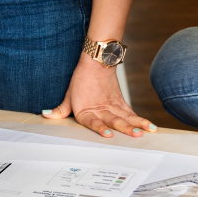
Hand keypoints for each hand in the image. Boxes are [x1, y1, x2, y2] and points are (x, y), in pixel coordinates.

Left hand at [42, 54, 156, 137]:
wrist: (96, 61)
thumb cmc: (81, 79)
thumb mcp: (69, 94)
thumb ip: (60, 110)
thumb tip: (46, 115)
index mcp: (86, 110)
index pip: (93, 121)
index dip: (100, 128)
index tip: (108, 134)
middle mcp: (101, 109)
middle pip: (114, 119)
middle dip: (125, 128)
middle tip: (135, 135)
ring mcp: (113, 106)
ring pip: (127, 116)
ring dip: (137, 124)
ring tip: (146, 132)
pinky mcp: (121, 102)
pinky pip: (132, 113)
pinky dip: (141, 120)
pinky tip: (150, 127)